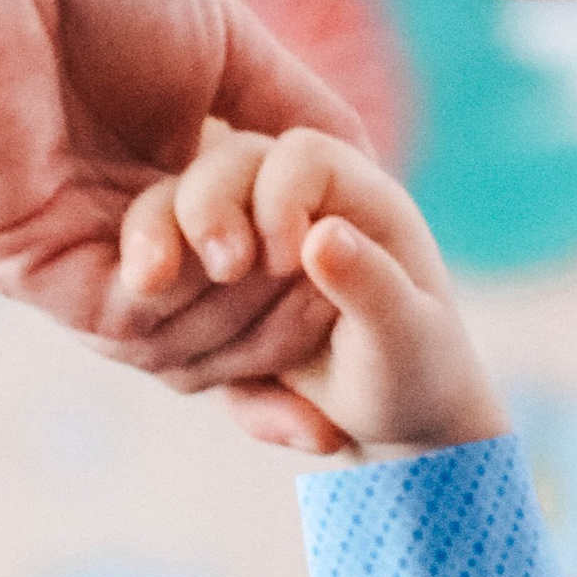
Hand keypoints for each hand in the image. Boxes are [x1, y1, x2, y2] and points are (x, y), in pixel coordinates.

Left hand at [0, 0, 362, 389]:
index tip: (368, 322)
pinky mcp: (32, 271)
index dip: (301, 325)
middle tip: (336, 298)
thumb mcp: (232, 54)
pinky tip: (224, 255)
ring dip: (243, 315)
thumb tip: (373, 179)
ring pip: (178, 346)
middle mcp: (116, 251)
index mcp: (160, 208)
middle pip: (218, 340)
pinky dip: (186, 302)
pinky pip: (127, 324)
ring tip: (281, 261)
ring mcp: (74, 267)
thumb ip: (302, 121)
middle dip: (287, 331)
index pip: (238, 299)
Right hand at [121, 126, 504, 456]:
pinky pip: (160, 274)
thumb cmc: (421, 378)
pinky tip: (183, 358)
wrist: (394, 421)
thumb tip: (321, 236)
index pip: (300, 155)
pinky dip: (155, 311)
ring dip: (165, 264)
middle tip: (223, 275)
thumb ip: (372, 287)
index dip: (280, 197)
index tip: (284, 261)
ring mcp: (243, 236)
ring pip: (174, 215)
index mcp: (358, 196)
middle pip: (226, 166)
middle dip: (206, 214)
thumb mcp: (403, 340)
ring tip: (179, 316)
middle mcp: (296, 202)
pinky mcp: (207, 279)